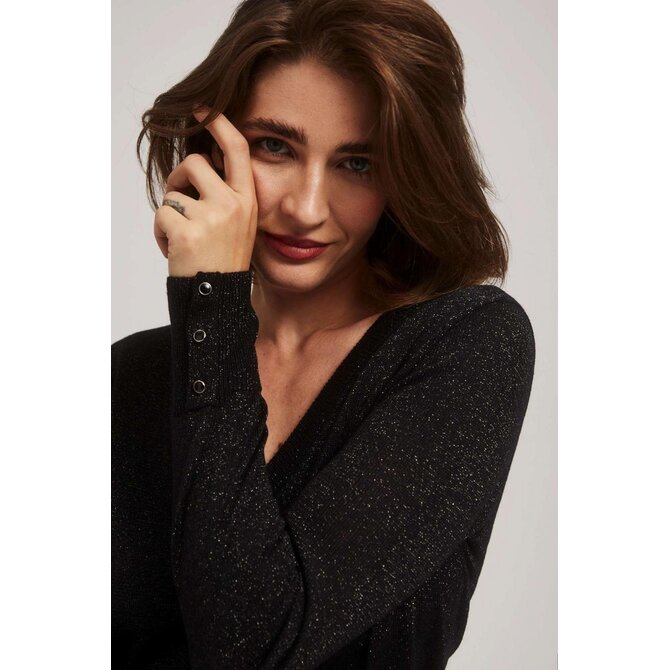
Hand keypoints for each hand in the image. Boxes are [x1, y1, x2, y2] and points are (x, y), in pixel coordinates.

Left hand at [154, 106, 258, 276]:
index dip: (219, 123)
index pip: (236, 150)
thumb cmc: (224, 261)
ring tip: (182, 239)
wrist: (219, 298)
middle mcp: (232, 204)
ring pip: (173, 193)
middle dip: (178, 178)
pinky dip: (161, 233)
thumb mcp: (238, 224)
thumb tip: (199, 163)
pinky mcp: (187, 231)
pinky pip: (160, 215)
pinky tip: (174, 250)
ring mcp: (210, 217)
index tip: (202, 107)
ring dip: (169, 214)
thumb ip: (224, 194)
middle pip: (194, 163)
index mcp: (247, 200)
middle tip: (179, 200)